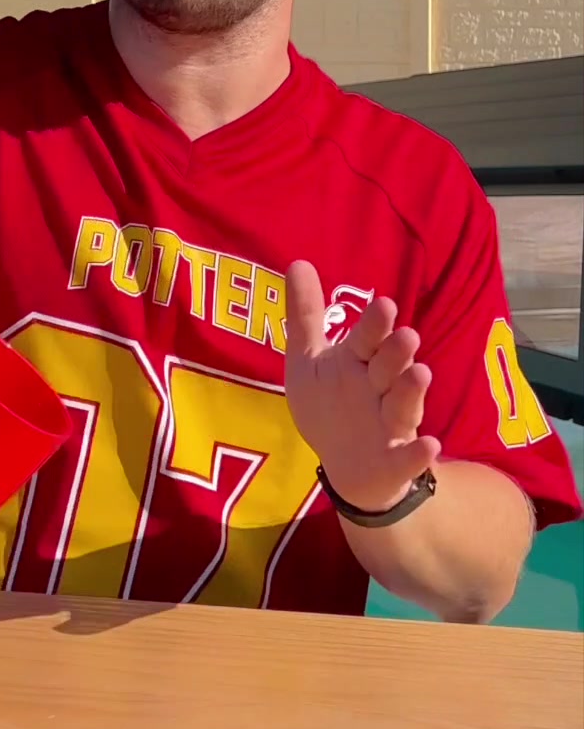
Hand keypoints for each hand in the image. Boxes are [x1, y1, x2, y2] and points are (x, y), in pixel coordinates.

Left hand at [285, 261, 440, 513]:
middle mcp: (380, 388)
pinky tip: (429, 444)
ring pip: (403, 404)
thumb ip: (306, 315)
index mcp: (358, 362)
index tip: (384, 304)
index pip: (367, 339)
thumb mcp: (310, 361)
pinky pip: (409, 456)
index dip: (376, 325)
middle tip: (406, 335)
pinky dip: (418, 452)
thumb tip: (298, 261)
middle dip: (396, 352)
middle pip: (389, 367)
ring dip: (411, 390)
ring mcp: (391, 424)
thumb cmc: (331, 404)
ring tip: (420, 372)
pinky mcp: (396, 461)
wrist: (349, 468)